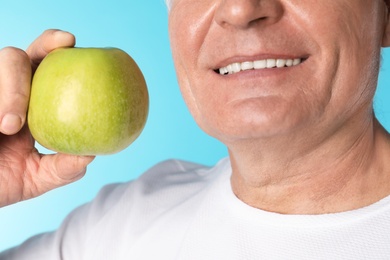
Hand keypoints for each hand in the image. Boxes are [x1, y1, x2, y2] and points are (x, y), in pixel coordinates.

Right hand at [0, 30, 94, 206]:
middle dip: (45, 45)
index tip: (72, 41)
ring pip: (4, 63)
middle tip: (62, 45)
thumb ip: (63, 169)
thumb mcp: (35, 178)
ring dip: (13, 90)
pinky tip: (1, 125)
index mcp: (31, 107)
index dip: (58, 50)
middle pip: (24, 56)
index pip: (48, 73)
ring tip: (9, 126)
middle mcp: (9, 95)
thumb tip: (90, 154)